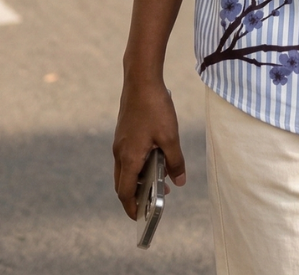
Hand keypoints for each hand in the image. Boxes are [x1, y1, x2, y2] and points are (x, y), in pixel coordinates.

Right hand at [113, 77, 185, 219]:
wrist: (140, 80)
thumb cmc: (155, 107)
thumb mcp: (170, 136)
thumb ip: (175, 161)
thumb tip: (179, 182)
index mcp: (129, 158)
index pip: (125, 192)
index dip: (132, 207)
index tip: (140, 217)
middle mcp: (120, 153)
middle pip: (123, 184)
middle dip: (136, 196)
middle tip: (152, 202)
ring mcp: (119, 142)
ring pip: (125, 170)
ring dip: (138, 179)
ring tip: (159, 179)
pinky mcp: (123, 133)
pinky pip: (127, 156)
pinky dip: (137, 164)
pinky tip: (154, 157)